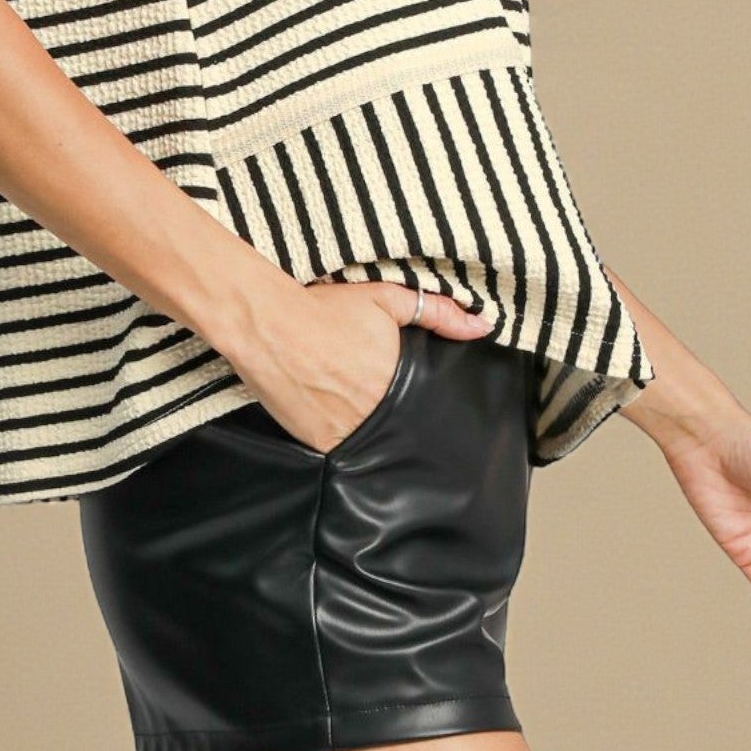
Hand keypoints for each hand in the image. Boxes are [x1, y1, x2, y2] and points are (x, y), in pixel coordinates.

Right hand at [247, 280, 494, 453]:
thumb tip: (483, 326)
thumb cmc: (325, 308)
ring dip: (375, 431)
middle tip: (385, 400)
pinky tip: (338, 418)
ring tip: (361, 410)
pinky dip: (346, 439)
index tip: (421, 399)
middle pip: (404, 425)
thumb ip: (437, 312)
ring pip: (376, 442)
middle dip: (402, 416)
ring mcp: (347, 433)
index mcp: (399, 378)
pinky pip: (345, 451)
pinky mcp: (319, 444)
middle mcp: (376, 412)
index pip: (429, 404)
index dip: (427, 403)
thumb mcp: (386, 299)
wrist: (268, 325)